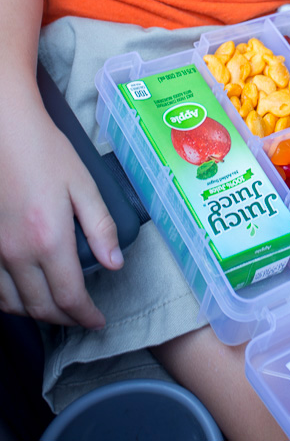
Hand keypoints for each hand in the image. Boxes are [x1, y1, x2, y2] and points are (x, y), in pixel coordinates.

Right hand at [0, 106, 123, 326]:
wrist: (6, 132)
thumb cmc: (46, 152)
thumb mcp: (83, 185)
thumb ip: (101, 227)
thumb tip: (114, 263)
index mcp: (49, 239)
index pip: (69, 297)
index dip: (86, 315)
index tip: (98, 320)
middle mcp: (17, 253)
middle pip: (41, 307)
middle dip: (65, 319)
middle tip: (82, 318)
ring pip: (13, 304)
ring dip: (37, 313)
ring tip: (57, 309)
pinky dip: (10, 301)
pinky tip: (23, 294)